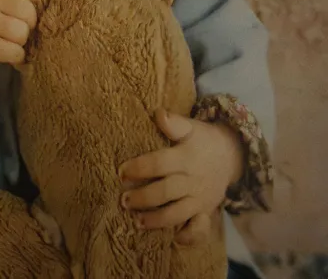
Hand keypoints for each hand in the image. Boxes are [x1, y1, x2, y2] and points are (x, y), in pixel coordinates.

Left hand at [119, 109, 244, 242]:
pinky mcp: (206, 211)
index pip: (159, 164)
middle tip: (123, 201)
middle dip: (143, 198)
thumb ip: (174, 123)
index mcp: (185, 158)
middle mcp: (192, 180)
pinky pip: (199, 228)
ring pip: (177, 213)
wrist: (231, 155)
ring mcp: (199, 199)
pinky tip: (174, 239)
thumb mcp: (191, 127)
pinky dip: (188, 236)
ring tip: (136, 222)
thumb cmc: (202, 140)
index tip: (121, 172)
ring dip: (156, 220)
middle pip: (165, 192)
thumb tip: (158, 113)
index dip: (139, 168)